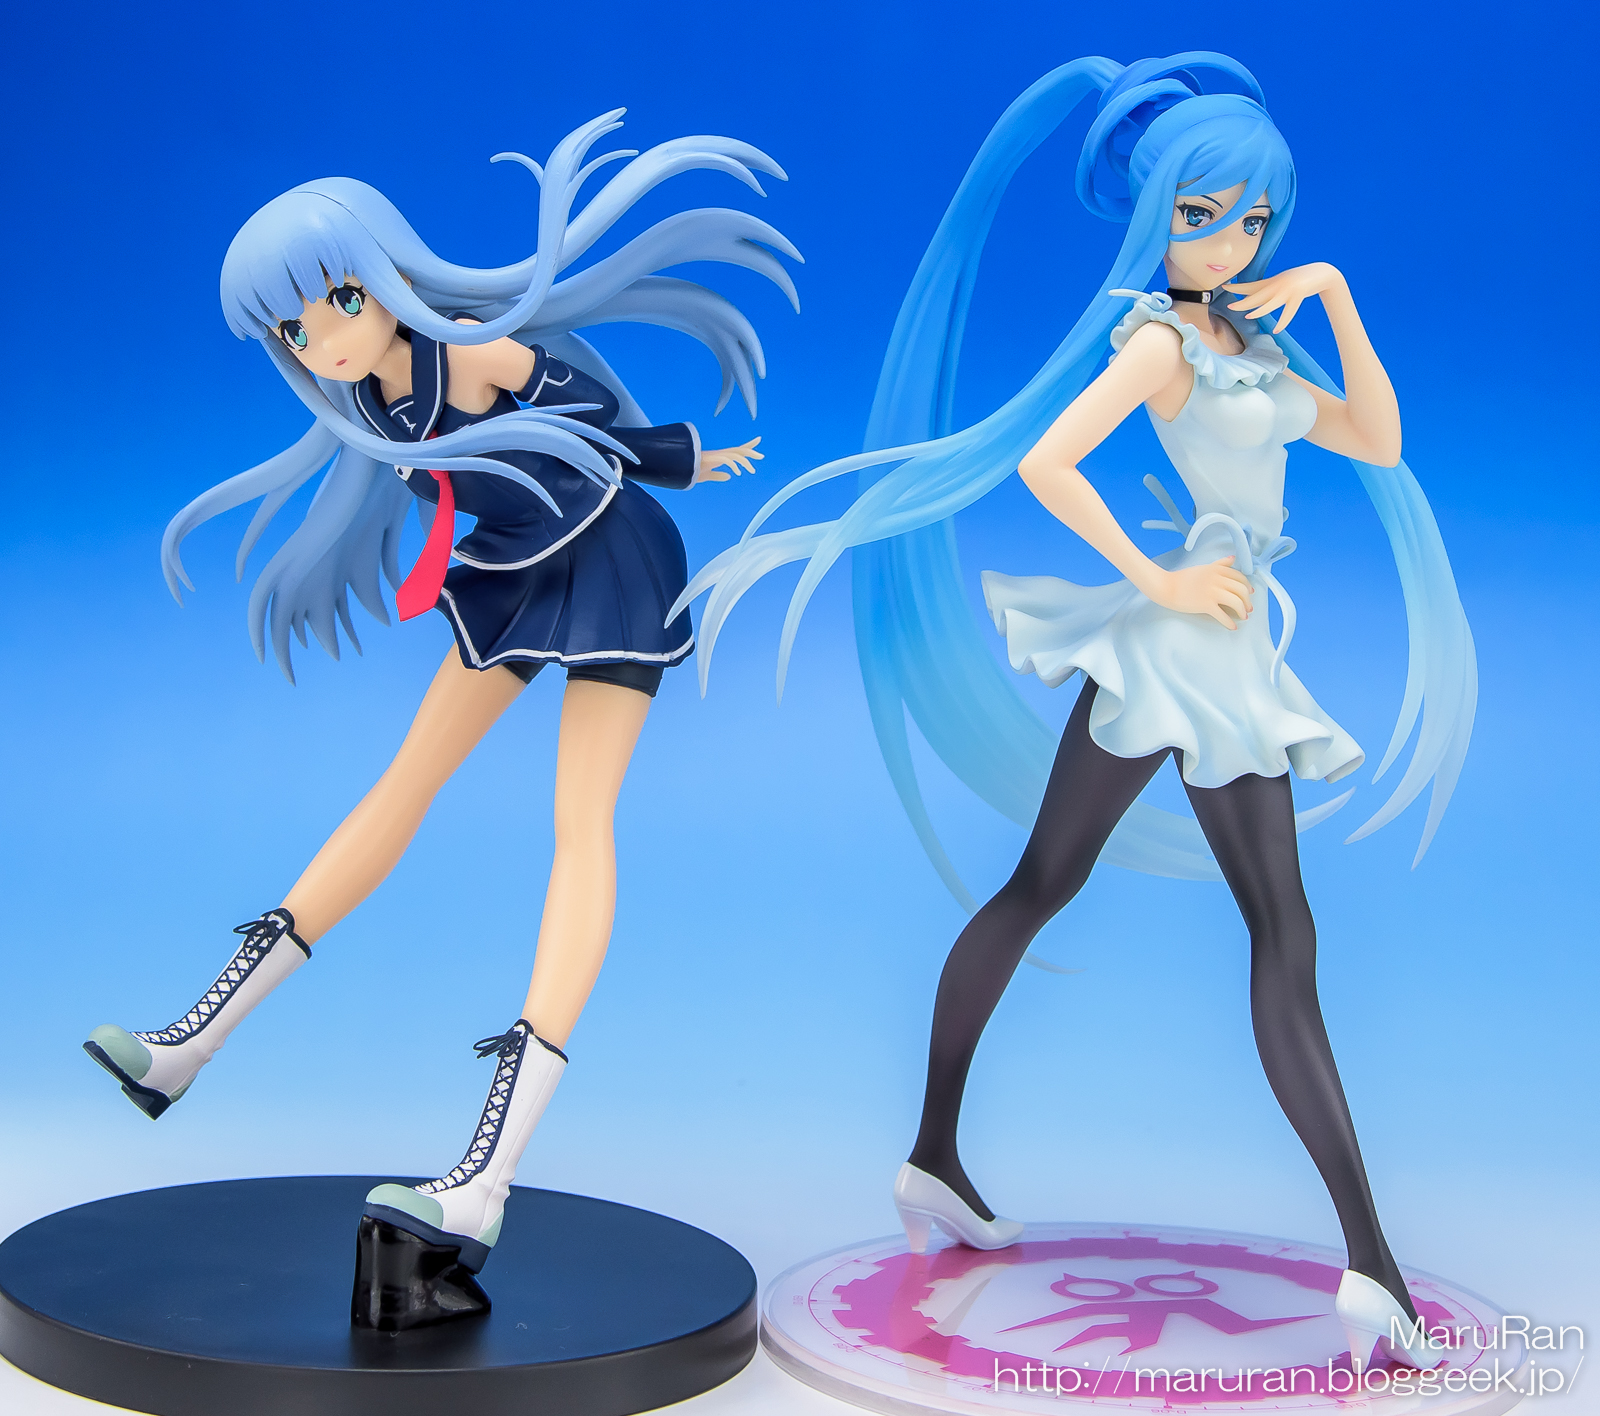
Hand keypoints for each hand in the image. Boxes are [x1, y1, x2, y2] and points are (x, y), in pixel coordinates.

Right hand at [696, 436, 762, 482]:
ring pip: (736, 455)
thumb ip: (717, 475)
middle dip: (751, 450)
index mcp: (721, 457)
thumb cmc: (692, 470)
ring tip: (752, 471)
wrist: (682, 468)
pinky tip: (737, 473)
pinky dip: (733, 466)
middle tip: (762, 456)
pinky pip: (727, 460)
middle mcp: (721, 454)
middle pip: (739, 450)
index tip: (757, 442)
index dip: (748, 446)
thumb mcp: (707, 475)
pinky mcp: (713, 458)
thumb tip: (728, 476)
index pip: (737, 450)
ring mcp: (717, 455)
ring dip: (745, 462)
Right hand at [1144, 557, 1253, 628]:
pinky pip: (1223, 615)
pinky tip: (1232, 627)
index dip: (1247, 586)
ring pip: (1236, 602)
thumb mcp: (1204, 567)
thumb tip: (1233, 558)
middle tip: (1248, 608)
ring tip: (1243, 617)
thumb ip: (1220, 563)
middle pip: (1241, 590)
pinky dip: (1229, 622)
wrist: (1166, 586)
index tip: (1250, 594)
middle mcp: (1217, 579)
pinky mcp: (1205, 605)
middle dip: (1247, 601)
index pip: (1240, 577)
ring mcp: (1212, 592)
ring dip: (1242, 611)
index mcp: (1217, 569)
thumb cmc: (1182, 578)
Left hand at [1223, 263, 1345, 333]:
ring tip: (1249, 317)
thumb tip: (1252, 298)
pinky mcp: (1298, 296)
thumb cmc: (1299, 278)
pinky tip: (1276, 330)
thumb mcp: (1280, 281)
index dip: (1237, 287)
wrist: (1320, 272)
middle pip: (1256, 296)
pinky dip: (1283, 322)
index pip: (1251, 285)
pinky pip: (1288, 312)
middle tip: (1231, 307)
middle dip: (1243, 302)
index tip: (1224, 287)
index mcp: (1272, 281)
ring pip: (1270, 304)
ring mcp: (1287, 291)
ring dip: (1259, 310)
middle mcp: (1277, 285)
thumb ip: (1267, 289)